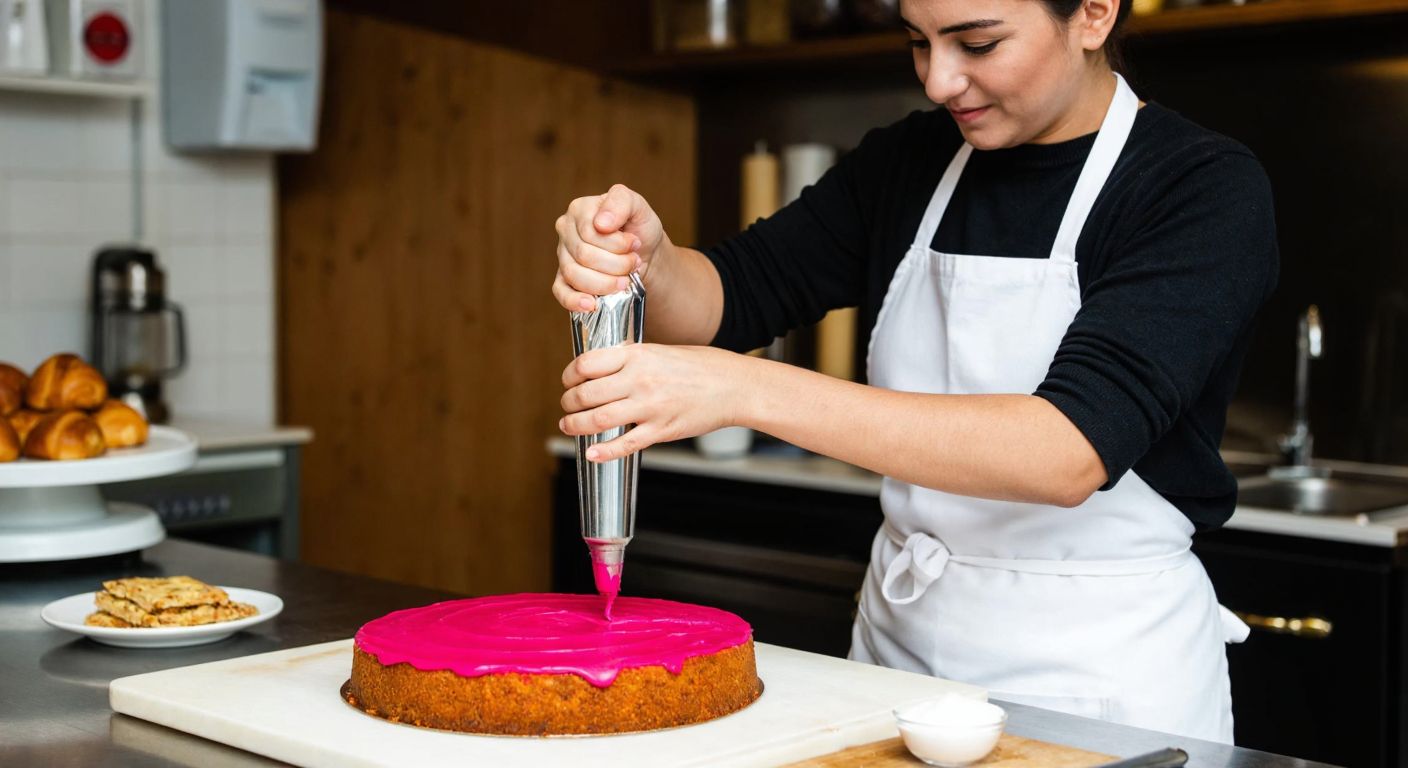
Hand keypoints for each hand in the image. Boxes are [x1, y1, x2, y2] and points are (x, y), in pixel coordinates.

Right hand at [553, 184, 669, 312]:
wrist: (644, 254)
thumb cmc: (639, 228)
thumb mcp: (639, 207)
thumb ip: (622, 202)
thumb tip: (601, 224)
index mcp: (579, 210)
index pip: (590, 232)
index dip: (616, 244)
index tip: (635, 244)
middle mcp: (566, 231)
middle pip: (584, 256)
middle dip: (616, 264)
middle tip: (634, 263)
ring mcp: (563, 256)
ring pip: (575, 275)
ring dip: (605, 283)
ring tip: (625, 281)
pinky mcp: (563, 279)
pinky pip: (561, 292)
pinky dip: (575, 301)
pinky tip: (591, 304)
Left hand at [559, 344, 748, 460]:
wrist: (735, 386)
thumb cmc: (703, 366)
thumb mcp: (661, 351)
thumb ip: (632, 360)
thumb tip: (603, 371)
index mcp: (638, 356)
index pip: (587, 364)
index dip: (570, 375)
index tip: (568, 380)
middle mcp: (640, 380)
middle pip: (586, 394)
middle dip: (569, 402)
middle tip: (567, 405)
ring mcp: (650, 407)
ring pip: (598, 419)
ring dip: (576, 425)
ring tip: (569, 426)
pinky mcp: (661, 430)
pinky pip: (624, 444)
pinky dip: (603, 451)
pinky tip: (591, 452)